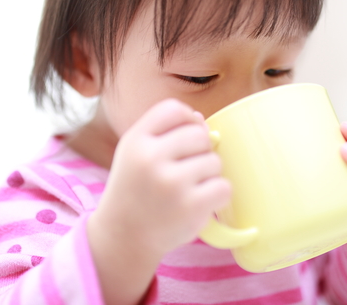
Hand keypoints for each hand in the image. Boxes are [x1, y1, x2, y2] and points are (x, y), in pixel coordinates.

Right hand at [88, 99, 230, 304]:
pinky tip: (199, 201)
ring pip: (214, 161)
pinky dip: (217, 195)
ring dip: (208, 175)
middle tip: (185, 169)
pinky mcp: (191, 207)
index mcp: (135, 141)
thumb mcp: (134, 152)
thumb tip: (201, 119)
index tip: (184, 136)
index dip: (187, 119)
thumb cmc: (134, 190)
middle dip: (200, 150)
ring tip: (188, 189)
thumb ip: (163, 131)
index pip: (173, 109)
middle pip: (199, 134)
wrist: (123, 237)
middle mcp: (151, 158)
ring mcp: (172, 183)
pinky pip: (223, 187)